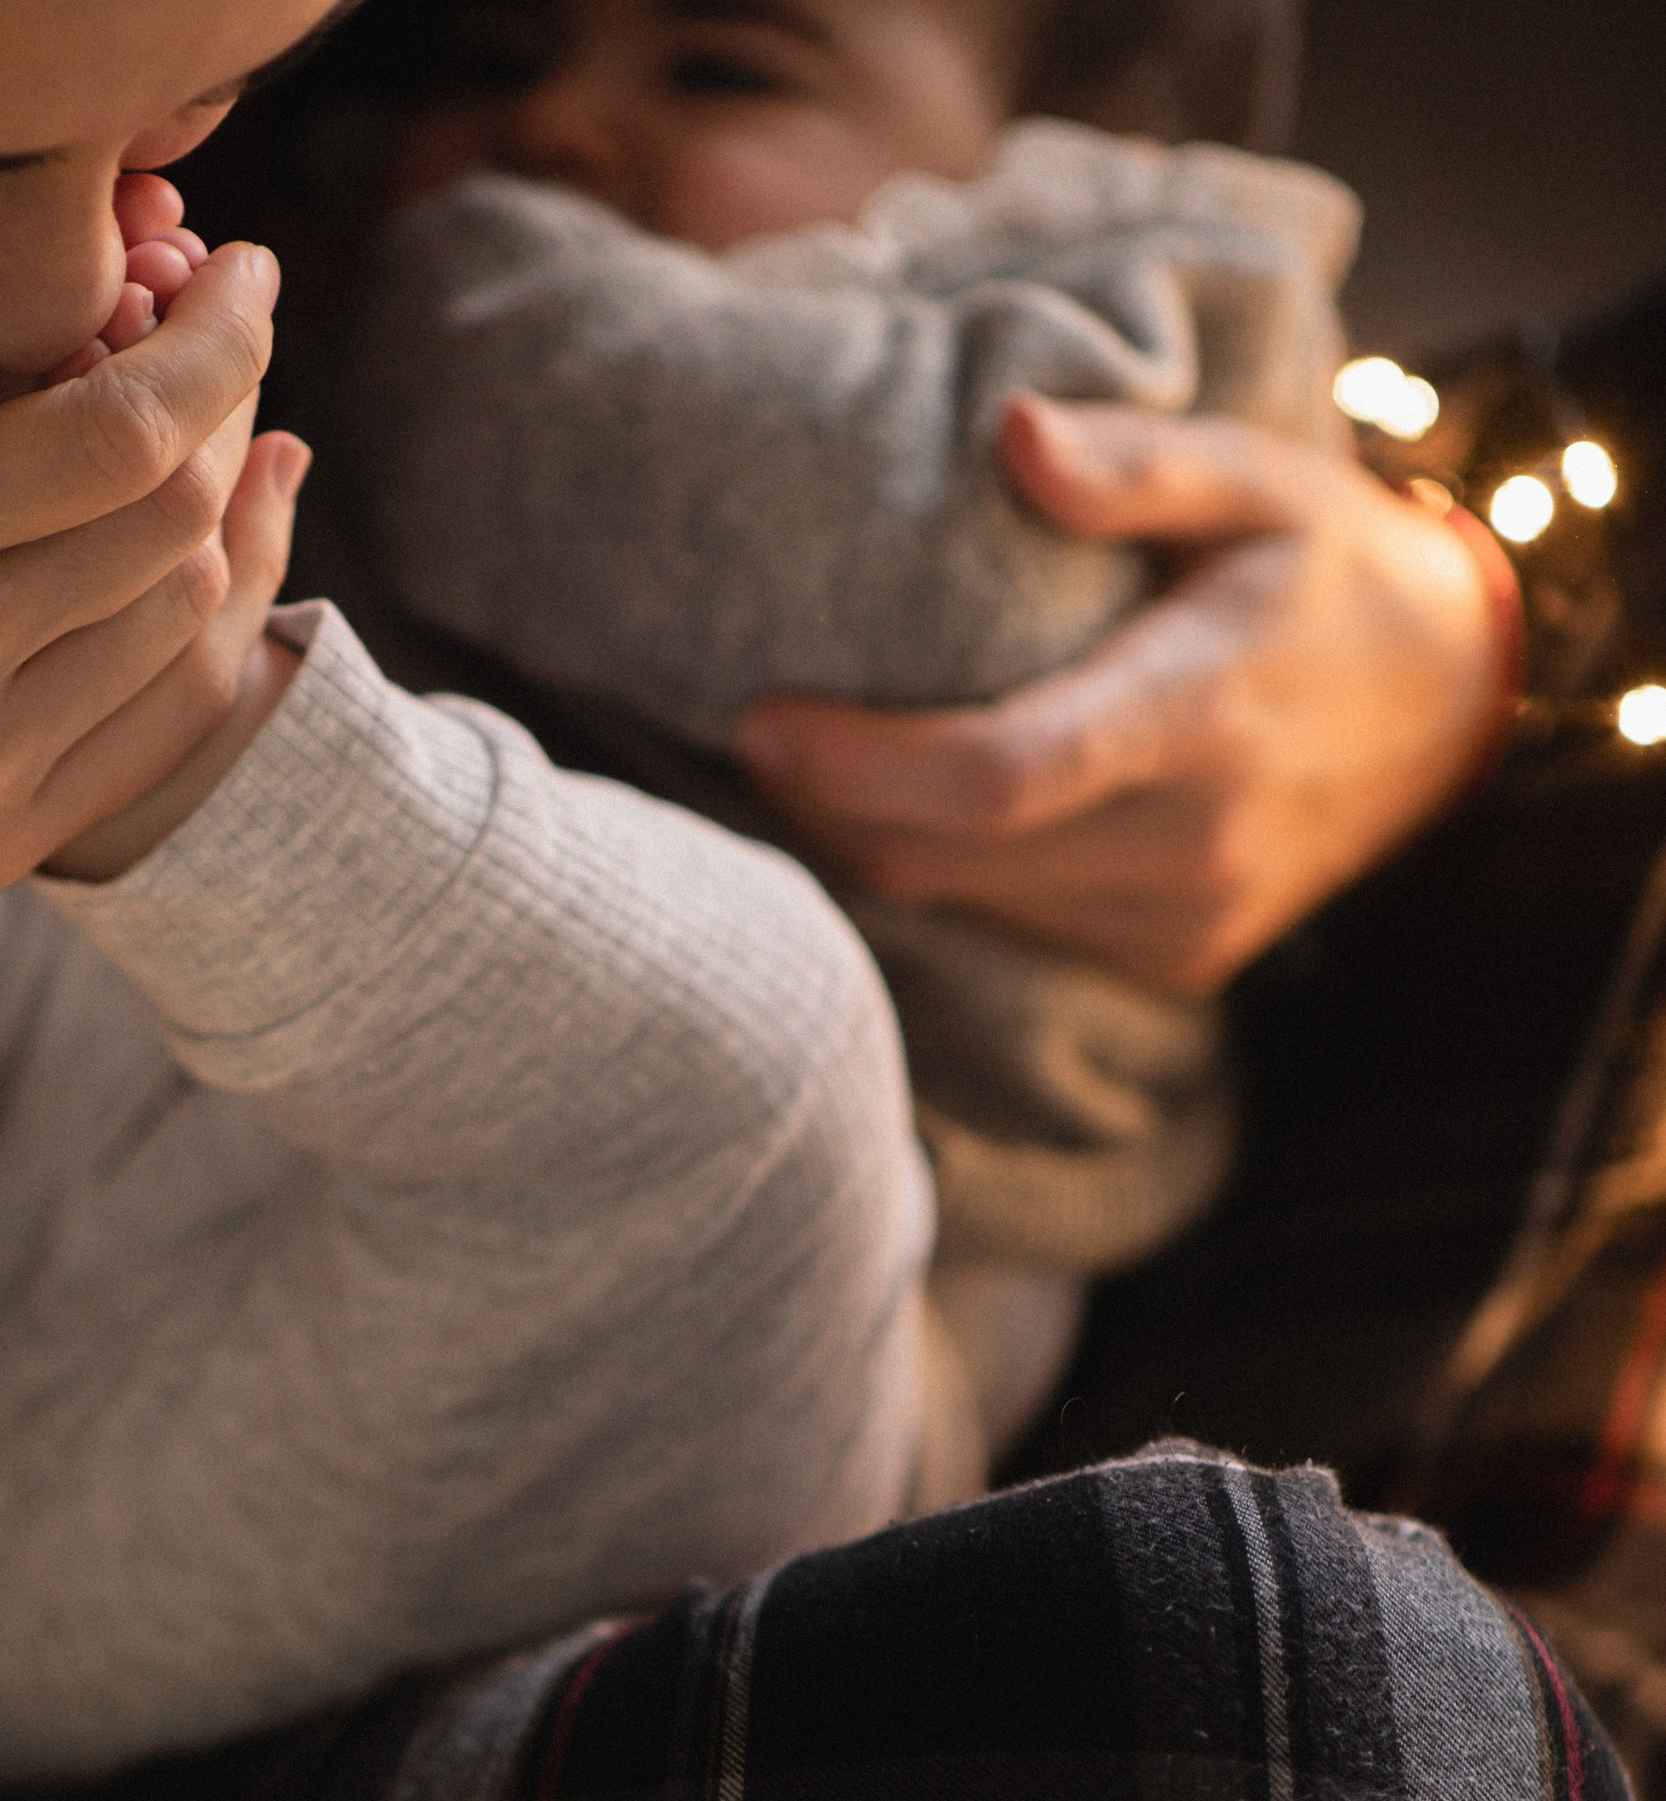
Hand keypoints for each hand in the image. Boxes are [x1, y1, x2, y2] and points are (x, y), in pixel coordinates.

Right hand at [0, 241, 295, 1044]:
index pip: (106, 440)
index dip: (207, 347)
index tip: (234, 275)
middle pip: (168, 520)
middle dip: (225, 408)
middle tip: (218, 336)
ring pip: (182, 621)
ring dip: (225, 510)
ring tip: (216, 428)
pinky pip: (159, 723)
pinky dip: (208, 625)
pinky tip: (212, 548)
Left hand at [737, 397, 1509, 999]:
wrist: (1452, 705)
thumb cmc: (1328, 569)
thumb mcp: (1258, 475)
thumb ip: (1135, 461)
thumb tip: (1011, 432)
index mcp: (1200, 712)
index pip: (999, 774)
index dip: (861, 764)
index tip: (760, 720)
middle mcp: (1189, 842)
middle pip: (947, 858)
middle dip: (831, 805)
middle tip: (755, 733)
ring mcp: (1183, 920)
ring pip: (967, 905)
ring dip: (879, 843)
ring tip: (818, 761)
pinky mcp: (1175, 961)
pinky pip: (1019, 929)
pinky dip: (955, 874)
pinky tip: (923, 807)